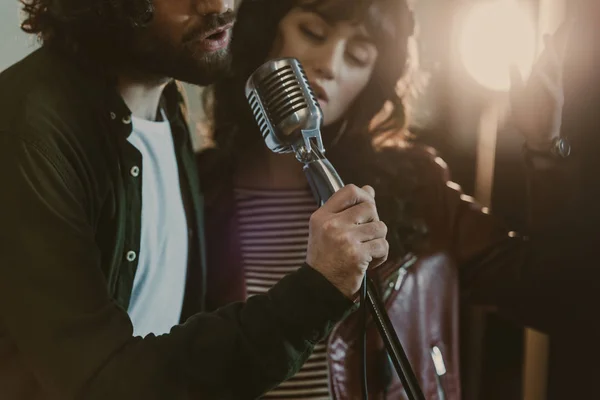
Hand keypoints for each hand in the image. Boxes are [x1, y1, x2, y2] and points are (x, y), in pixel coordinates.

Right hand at [306, 184, 388, 297]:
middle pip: (369, 208)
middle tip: (365, 235)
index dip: (364, 195)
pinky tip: (369, 261)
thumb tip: (369, 189)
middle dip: (373, 220)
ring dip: (377, 239)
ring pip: (380, 227)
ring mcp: (345, 240)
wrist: (320, 286)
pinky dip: (381, 255)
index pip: (349, 191)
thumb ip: (347, 208)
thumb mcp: (327, 228)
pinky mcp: (358, 255)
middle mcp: (332, 225)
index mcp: (322, 216)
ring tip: (366, 249)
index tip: (367, 206)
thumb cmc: (325, 257)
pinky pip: (383, 246)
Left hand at [510, 22, 571, 151]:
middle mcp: (550, 84)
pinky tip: (539, 73)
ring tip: (547, 41)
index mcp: (541, 82)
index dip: (548, 47)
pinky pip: (551, 89)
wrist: (534, 136)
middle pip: (554, 60)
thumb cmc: (527, 117)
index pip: (545, 61)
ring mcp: (554, 93)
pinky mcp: (555, 103)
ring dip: (551, 55)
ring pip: (555, 70)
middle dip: (555, 44)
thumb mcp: (516, 96)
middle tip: (553, 31)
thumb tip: (511, 61)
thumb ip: (515, 78)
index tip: (548, 33)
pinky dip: (545, 81)